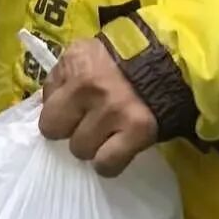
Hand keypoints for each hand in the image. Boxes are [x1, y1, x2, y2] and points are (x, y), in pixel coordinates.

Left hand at [39, 38, 157, 176]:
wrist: (172, 61)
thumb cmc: (123, 60)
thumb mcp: (85, 54)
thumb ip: (62, 77)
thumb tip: (48, 108)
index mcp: (74, 62)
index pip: (46, 105)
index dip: (59, 112)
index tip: (74, 111)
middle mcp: (89, 85)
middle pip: (55, 130)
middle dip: (71, 130)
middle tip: (89, 124)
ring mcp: (113, 109)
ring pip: (81, 150)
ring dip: (93, 146)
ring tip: (109, 132)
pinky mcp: (138, 130)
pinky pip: (107, 164)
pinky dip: (110, 163)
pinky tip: (118, 149)